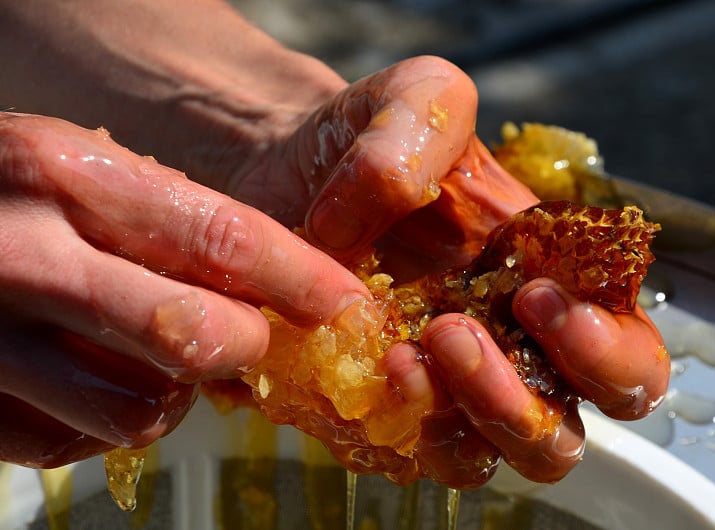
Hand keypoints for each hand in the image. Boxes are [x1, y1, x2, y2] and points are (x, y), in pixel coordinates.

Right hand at [0, 112, 371, 466]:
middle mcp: (22, 254)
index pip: (220, 236)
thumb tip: (274, 290)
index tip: (348, 305)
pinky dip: (108, 422)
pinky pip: (77, 444)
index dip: (300, 278)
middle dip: (244, 345)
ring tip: (150, 358)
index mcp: (64, 173)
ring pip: (141, 407)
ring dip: (173, 392)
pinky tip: (91, 378)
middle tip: (250, 340)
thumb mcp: (78, 173)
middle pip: (189, 333)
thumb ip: (165, 222)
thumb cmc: (4, 198)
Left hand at [272, 56, 669, 484]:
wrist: (291, 173)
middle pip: (559, 435)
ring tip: (404, 355)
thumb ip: (419, 132)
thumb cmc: (373, 142)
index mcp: (553, 288)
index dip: (605, 353)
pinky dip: (388, 425)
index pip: (628, 358)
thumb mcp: (413, 102)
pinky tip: (358, 370)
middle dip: (519, 400)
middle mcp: (510, 353)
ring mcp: (444, 392)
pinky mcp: (379, 409)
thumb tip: (381, 216)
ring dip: (454, 423)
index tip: (538, 298)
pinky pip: (401, 452)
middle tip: (455, 331)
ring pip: (484, 458)